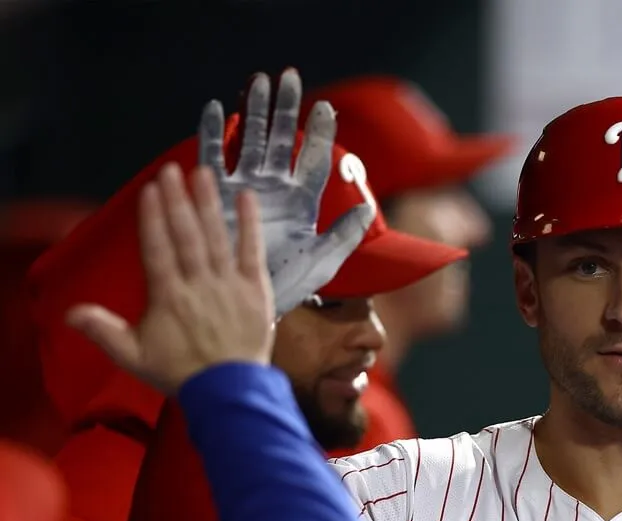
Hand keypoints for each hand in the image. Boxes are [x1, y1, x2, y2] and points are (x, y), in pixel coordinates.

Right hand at [66, 164, 273, 394]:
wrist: (229, 391)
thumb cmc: (181, 373)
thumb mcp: (135, 357)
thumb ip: (104, 332)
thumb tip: (71, 313)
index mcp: (168, 296)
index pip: (157, 249)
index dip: (152, 218)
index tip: (149, 190)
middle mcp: (198, 283)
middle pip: (186, 235)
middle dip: (177, 200)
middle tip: (171, 170)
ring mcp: (229, 283)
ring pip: (216, 236)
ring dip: (208, 203)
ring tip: (201, 173)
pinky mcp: (256, 288)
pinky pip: (252, 250)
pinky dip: (250, 223)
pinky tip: (246, 197)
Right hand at [199, 69, 373, 315]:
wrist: (249, 302)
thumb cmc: (289, 284)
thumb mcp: (322, 261)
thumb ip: (345, 236)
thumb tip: (368, 207)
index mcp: (302, 202)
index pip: (314, 161)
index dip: (320, 134)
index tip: (326, 108)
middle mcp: (275, 188)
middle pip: (282, 140)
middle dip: (286, 109)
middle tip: (290, 77)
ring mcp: (246, 187)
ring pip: (251, 141)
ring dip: (255, 112)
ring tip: (259, 81)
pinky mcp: (217, 194)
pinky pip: (215, 158)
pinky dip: (214, 134)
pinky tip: (218, 108)